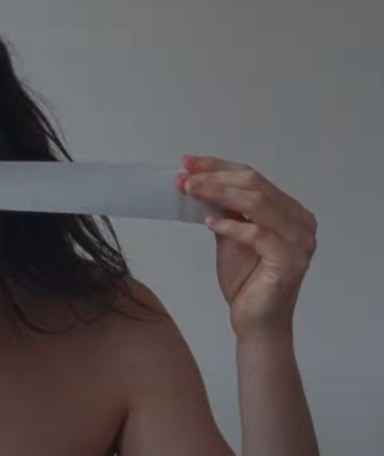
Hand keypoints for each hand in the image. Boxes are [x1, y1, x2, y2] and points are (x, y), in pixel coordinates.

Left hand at [177, 155, 316, 342]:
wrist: (255, 321)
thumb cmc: (246, 280)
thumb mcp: (229, 236)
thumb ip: (224, 210)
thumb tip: (197, 182)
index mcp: (289, 210)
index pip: (252, 177)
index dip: (218, 166)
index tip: (187, 162)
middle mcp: (300, 221)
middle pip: (255, 184)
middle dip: (215, 177)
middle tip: (184, 177)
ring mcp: (299, 241)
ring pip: (258, 203)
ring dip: (218, 193)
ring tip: (190, 191)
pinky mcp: (289, 261)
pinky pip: (258, 234)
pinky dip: (231, 226)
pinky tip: (209, 222)